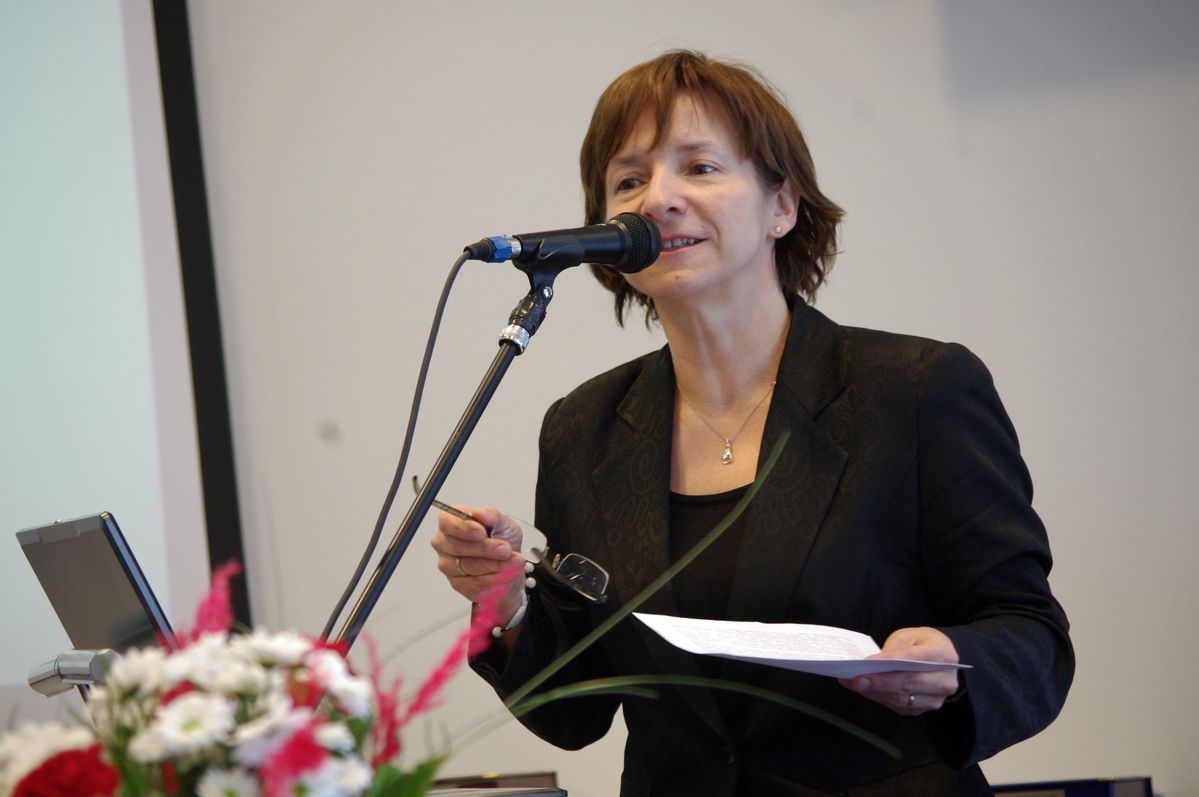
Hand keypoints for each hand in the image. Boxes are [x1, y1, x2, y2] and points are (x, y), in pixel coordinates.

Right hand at [430, 504, 525, 617]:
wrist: (511, 565)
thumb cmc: (503, 540)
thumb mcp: (504, 523)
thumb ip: (491, 515)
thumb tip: (480, 514)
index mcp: (452, 522)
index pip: (447, 522)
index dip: (463, 528)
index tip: (482, 532)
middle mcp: (444, 543)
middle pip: (456, 546)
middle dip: (485, 549)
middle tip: (505, 549)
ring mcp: (448, 565)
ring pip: (467, 566)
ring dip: (494, 564)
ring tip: (513, 561)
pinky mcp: (457, 584)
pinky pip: (474, 583)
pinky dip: (494, 578)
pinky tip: (506, 573)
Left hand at [838, 627, 961, 715]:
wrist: (941, 660)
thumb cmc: (922, 644)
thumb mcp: (910, 636)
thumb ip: (895, 649)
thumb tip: (874, 664)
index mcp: (943, 655)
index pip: (914, 660)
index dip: (890, 662)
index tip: (868, 663)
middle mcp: (944, 681)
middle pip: (908, 683)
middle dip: (879, 682)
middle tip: (856, 679)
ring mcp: (934, 699)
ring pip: (901, 699)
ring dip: (875, 692)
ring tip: (853, 683)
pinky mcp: (922, 709)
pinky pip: (898, 707)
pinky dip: (879, 698)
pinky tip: (864, 690)